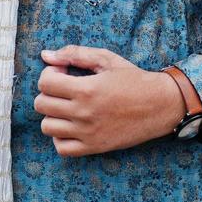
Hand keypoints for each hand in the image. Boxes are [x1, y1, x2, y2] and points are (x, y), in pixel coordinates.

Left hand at [35, 44, 185, 156]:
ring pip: (47, 127)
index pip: (45, 83)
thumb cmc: (133, 79)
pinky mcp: (94, 147)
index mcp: (86, 89)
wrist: (160, 105)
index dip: (50, 73)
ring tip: (67, 106)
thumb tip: (46, 54)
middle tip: (64, 87)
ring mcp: (88, 133)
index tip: (64, 71)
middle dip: (48, 91)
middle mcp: (84, 113)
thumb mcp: (106, 58)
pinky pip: (61, 148)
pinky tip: (71, 124)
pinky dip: (60, 137)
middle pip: (41, 104)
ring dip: (52, 114)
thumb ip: (75, 54)